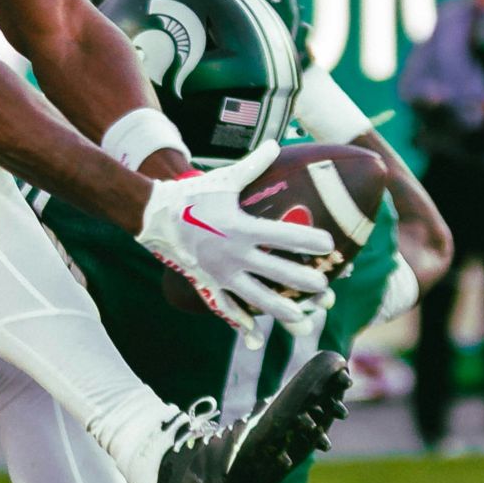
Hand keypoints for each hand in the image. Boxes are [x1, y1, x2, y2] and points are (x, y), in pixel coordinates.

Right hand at [136, 145, 336, 348]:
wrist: (154, 217)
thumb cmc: (191, 196)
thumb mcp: (223, 180)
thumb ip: (253, 166)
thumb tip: (274, 143)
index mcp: (241, 228)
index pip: (283, 235)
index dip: (308, 240)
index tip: (329, 245)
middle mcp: (234, 254)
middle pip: (277, 272)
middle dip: (303, 282)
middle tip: (325, 289)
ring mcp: (221, 273)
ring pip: (257, 298)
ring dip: (281, 310)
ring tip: (303, 320)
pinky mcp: (208, 283)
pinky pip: (226, 309)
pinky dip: (240, 325)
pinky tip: (255, 339)